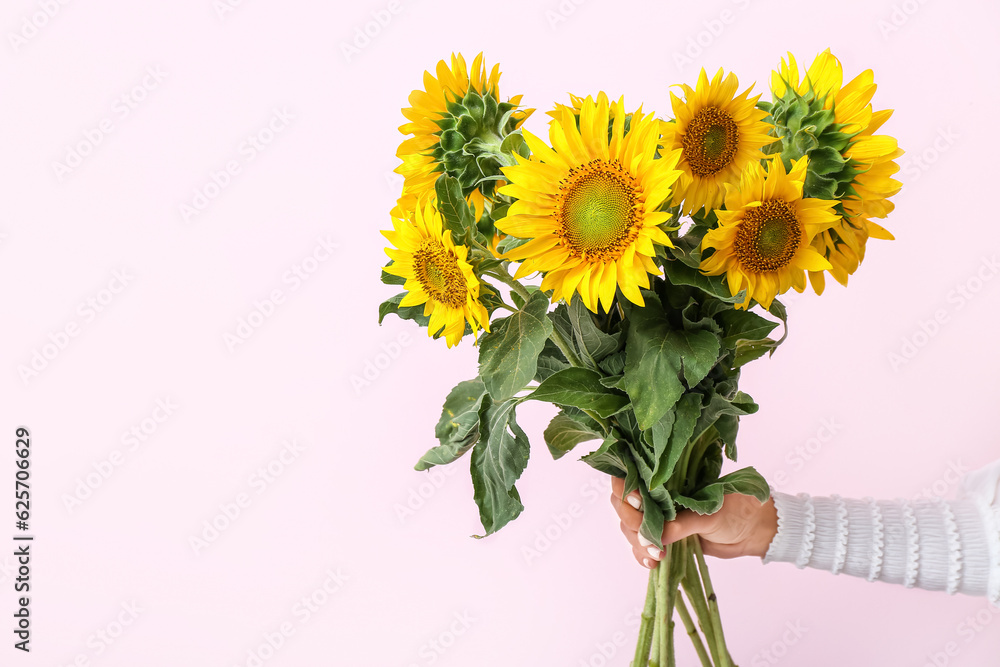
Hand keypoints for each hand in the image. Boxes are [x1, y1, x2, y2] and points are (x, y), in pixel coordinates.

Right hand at [610, 476, 778, 567]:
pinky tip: (652, 563)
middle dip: (631, 523)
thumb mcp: (707, 514)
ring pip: (630, 529)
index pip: (630, 477)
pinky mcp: (664, 538)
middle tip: (648, 538)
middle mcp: (657, 496)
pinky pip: (642, 547)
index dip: (625, 489)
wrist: (752, 530)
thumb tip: (654, 538)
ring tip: (657, 555)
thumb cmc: (735, 510)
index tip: (637, 504)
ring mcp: (659, 518)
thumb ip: (680, 524)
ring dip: (638, 543)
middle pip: (623, 506)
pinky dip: (642, 556)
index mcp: (665, 479)